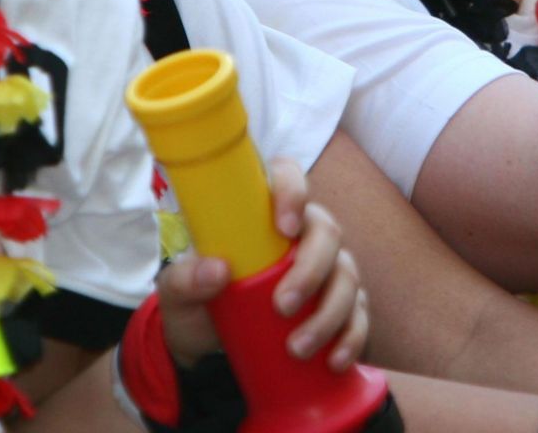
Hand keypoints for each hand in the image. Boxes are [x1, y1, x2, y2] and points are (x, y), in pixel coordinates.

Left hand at [156, 158, 369, 371]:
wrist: (206, 348)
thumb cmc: (197, 302)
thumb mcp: (178, 293)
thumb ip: (185, 279)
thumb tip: (217, 270)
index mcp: (264, 214)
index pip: (288, 178)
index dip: (293, 190)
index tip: (285, 226)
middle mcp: (303, 235)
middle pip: (327, 231)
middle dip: (311, 269)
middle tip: (283, 305)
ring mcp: (326, 270)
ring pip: (347, 275)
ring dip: (329, 313)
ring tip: (297, 347)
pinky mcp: (340, 307)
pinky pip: (358, 316)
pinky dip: (351, 337)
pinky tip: (334, 360)